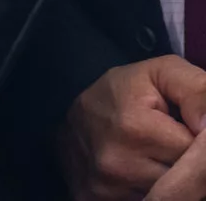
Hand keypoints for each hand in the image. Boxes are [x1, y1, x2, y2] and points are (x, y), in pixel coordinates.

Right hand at [63, 57, 205, 200]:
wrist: (70, 117)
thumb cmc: (121, 93)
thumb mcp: (160, 75)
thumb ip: (197, 91)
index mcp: (134, 128)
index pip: (198, 154)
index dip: (197, 142)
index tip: (185, 130)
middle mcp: (117, 164)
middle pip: (185, 180)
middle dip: (185, 163)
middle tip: (170, 144)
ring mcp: (105, 188)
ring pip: (168, 195)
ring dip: (169, 179)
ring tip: (155, 157)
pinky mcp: (95, 200)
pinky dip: (152, 192)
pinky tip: (141, 172)